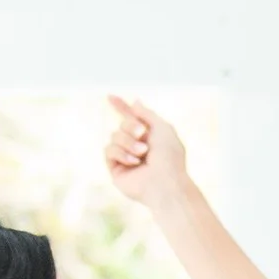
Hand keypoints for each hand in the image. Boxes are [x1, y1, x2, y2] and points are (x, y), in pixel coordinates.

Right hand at [104, 92, 191, 214]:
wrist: (165, 182)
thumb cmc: (169, 157)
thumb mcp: (162, 128)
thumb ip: (147, 114)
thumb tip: (135, 102)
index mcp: (150, 136)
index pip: (132, 119)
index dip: (121, 107)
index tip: (110, 96)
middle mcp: (137, 146)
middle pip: (122, 124)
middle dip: (130, 126)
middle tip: (142, 134)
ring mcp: (126, 157)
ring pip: (114, 136)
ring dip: (128, 141)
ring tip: (142, 153)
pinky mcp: (116, 169)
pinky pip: (108, 150)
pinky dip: (121, 153)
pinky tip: (134, 162)